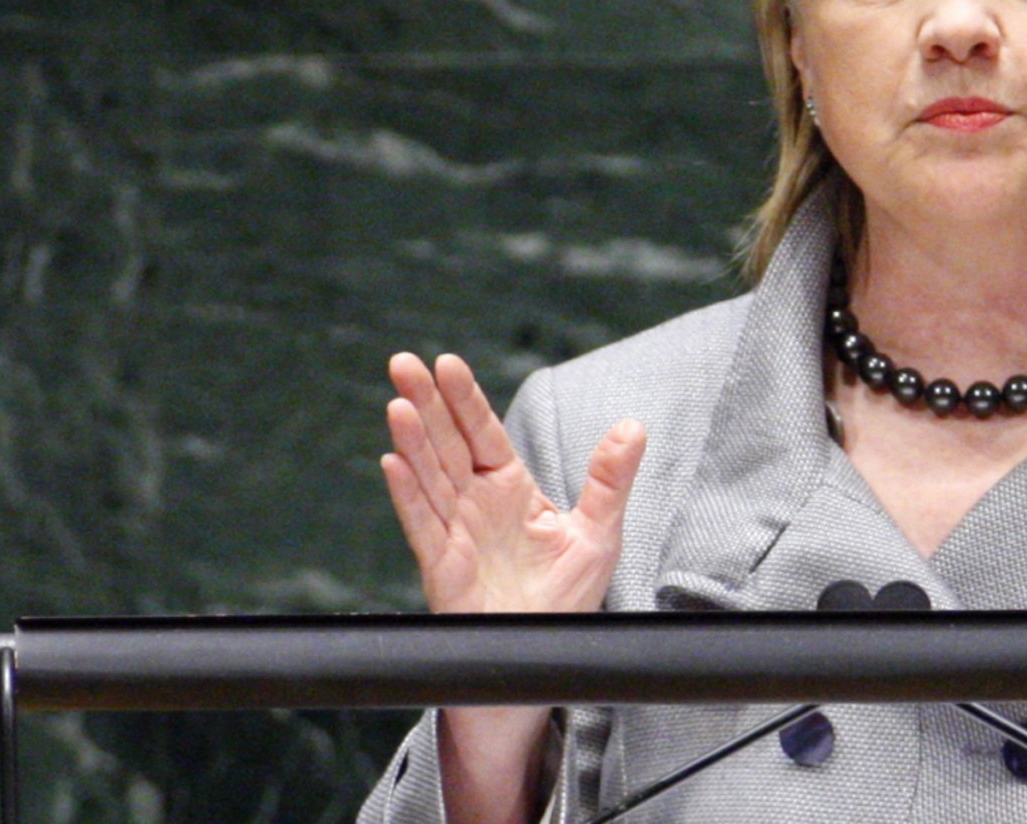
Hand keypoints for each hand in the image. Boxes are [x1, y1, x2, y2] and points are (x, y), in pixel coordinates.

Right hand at [380, 352, 646, 614]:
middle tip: (403, 364)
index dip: (465, 400)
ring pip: (430, 477)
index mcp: (512, 489)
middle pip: (447, 444)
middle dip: (426, 404)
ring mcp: (456, 533)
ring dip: (413, 442)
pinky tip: (393, 464)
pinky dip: (408, 496)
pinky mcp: (443, 567)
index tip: (447, 364)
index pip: (485, 433)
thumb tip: (634, 427)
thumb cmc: (566, 601)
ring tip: (398, 405)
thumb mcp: (599, 534)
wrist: (544, 662)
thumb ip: (610, 480)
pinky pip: (423, 526)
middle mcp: (477, 504)